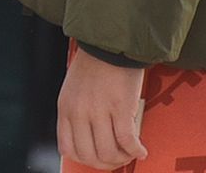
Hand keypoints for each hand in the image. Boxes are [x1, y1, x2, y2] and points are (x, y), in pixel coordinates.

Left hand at [58, 49, 147, 169]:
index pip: (67, 149)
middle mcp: (78, 112)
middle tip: (117, 158)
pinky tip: (140, 149)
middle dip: (106, 164)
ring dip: (122, 158)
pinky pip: (127, 142)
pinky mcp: (119, 108)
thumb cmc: (93, 64)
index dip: (84, 159)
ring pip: (109, 153)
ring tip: (129, 152)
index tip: (96, 157)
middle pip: (90, 156)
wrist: (108, 43)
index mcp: (65, 107)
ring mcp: (98, 111)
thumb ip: (76, 114)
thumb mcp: (73, 89)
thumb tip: (88, 141)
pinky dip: (136, 151)